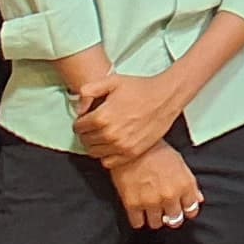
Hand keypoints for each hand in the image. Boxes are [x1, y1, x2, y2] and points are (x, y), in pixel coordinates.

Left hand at [72, 72, 186, 164]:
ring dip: (94, 144)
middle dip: (86, 133)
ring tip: (101, 135)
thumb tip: (79, 109)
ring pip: (94, 152)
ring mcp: (121, 146)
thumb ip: (89, 91)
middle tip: (92, 126)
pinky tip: (110, 145)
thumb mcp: (112, 81)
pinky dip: (105, 155)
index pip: (79, 127)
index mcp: (102, 117)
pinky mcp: (132, 153)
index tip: (85, 118)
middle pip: (85, 140)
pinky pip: (108, 162)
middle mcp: (110, 134)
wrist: (165, 98)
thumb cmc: (140, 88)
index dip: (80, 122)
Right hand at [107, 144, 202, 230]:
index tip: (182, 210)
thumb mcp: (179, 162)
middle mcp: (170, 196)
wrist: (131, 144)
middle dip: (171, 216)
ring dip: (154, 217)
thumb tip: (197, 199)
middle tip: (165, 209)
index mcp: (184, 185)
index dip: (186, 210)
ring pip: (156, 224)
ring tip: (150, 208)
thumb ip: (190, 184)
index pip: (191, 210)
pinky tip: (138, 210)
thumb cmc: (155, 149)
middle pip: (174, 220)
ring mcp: (151, 202)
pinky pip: (138, 223)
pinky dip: (138, 219)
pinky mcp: (133, 204)